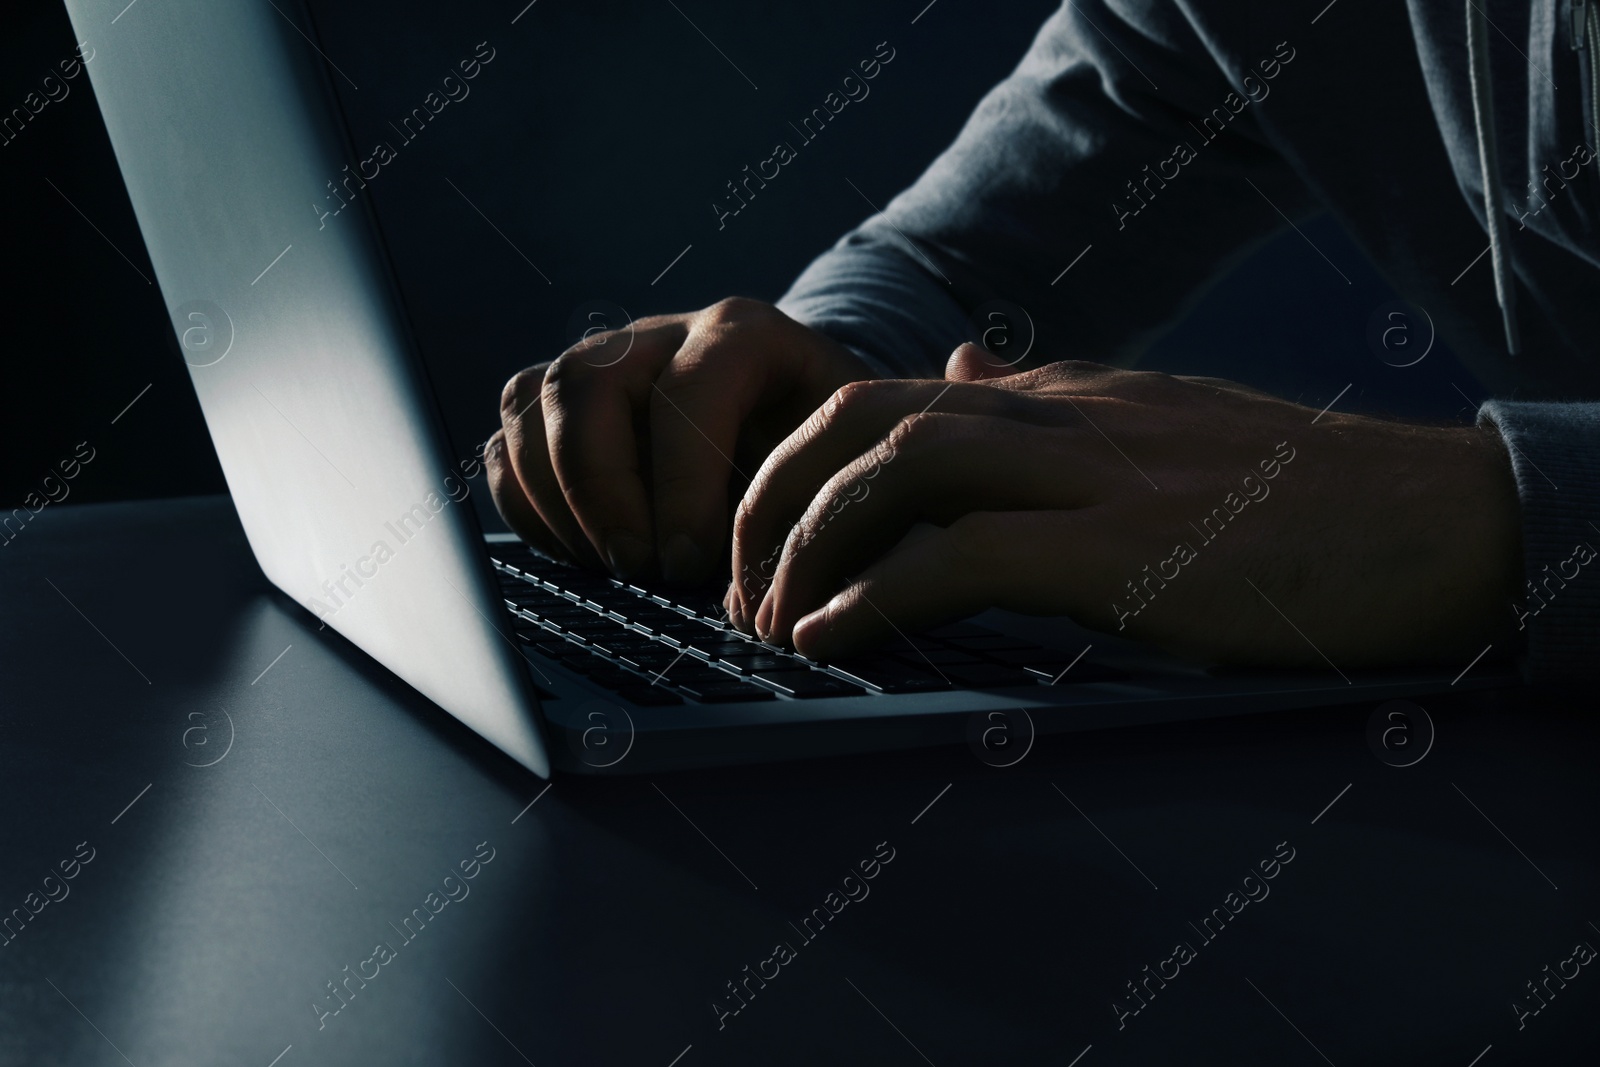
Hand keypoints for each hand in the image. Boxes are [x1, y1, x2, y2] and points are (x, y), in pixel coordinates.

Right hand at [485, 298, 873, 582]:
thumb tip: (753, 592)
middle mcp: (662, 334)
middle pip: (586, 384)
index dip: (682, 483)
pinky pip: (508, 442)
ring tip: (610, 565)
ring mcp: (602, 362)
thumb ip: (812, 505)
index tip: (692, 562)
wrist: (808, 429)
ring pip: (531, 403)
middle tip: (639, 568)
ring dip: (556, 500)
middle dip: (602, 491)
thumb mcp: (846, 463)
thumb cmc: (829, 455)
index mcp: (743, 334)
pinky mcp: (560, 407)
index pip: (688, 391)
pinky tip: (579, 551)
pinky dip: (526, 504)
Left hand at [728, 344, 1522, 669]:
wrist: (1424, 520)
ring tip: (767, 618)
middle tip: (736, 583)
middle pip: (861, 415)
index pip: (887, 396)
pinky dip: (875, 596)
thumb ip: (1043, 405)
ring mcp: (1089, 475)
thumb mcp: (1152, 425)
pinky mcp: (1121, 550)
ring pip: (894, 466)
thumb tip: (956, 363)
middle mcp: (1058, 417)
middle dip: (771, 496)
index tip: (763, 538)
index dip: (799, 463)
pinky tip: (830, 638)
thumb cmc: (1288, 494)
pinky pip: (959, 555)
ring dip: (805, 544)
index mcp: (1060, 396)